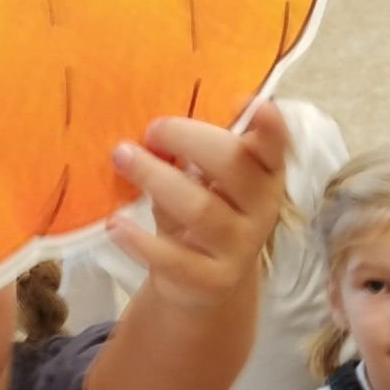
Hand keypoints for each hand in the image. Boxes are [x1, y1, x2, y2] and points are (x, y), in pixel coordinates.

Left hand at [105, 100, 288, 314]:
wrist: (207, 287)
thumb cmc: (203, 213)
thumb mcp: (206, 179)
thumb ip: (191, 154)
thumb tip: (153, 133)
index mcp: (265, 175)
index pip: (274, 148)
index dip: (269, 128)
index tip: (251, 103)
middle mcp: (262, 209)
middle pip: (233, 166)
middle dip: (188, 140)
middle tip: (151, 130)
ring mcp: (240, 247)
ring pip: (201, 209)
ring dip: (156, 178)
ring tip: (122, 157)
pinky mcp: (213, 281)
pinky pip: (175, 258)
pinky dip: (140, 240)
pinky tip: (115, 224)